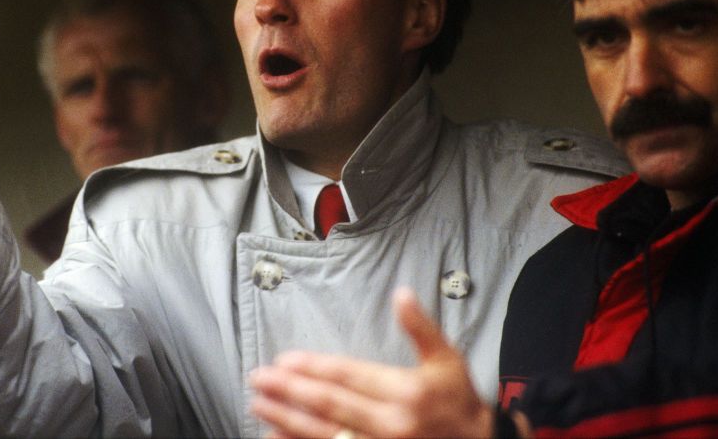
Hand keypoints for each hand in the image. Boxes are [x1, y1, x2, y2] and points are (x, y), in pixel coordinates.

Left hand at [249, 287, 494, 437]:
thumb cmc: (458, 401)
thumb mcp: (447, 359)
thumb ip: (421, 328)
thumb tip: (401, 293)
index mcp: (405, 392)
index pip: (349, 376)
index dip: (313, 368)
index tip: (283, 360)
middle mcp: (390, 424)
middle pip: (330, 405)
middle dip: (289, 391)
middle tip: (258, 379)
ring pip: (325, 433)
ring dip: (287, 419)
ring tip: (258, 405)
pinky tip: (277, 437)